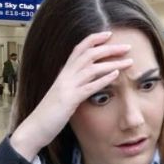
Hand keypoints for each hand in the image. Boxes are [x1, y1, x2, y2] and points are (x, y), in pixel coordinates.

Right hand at [9, 32, 132, 159]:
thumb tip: (86, 81)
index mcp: (64, 73)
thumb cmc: (50, 114)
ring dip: (112, 63)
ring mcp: (67, 87)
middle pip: (89, 55)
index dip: (93, 39)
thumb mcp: (63, 95)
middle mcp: (65, 76)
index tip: (109, 34)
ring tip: (129, 61)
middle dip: (109, 49)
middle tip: (128, 47)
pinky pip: (89, 87)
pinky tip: (116, 75)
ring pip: (91, 68)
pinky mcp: (69, 100)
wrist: (33, 129)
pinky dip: (103, 79)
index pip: (79, 49)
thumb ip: (74, 85)